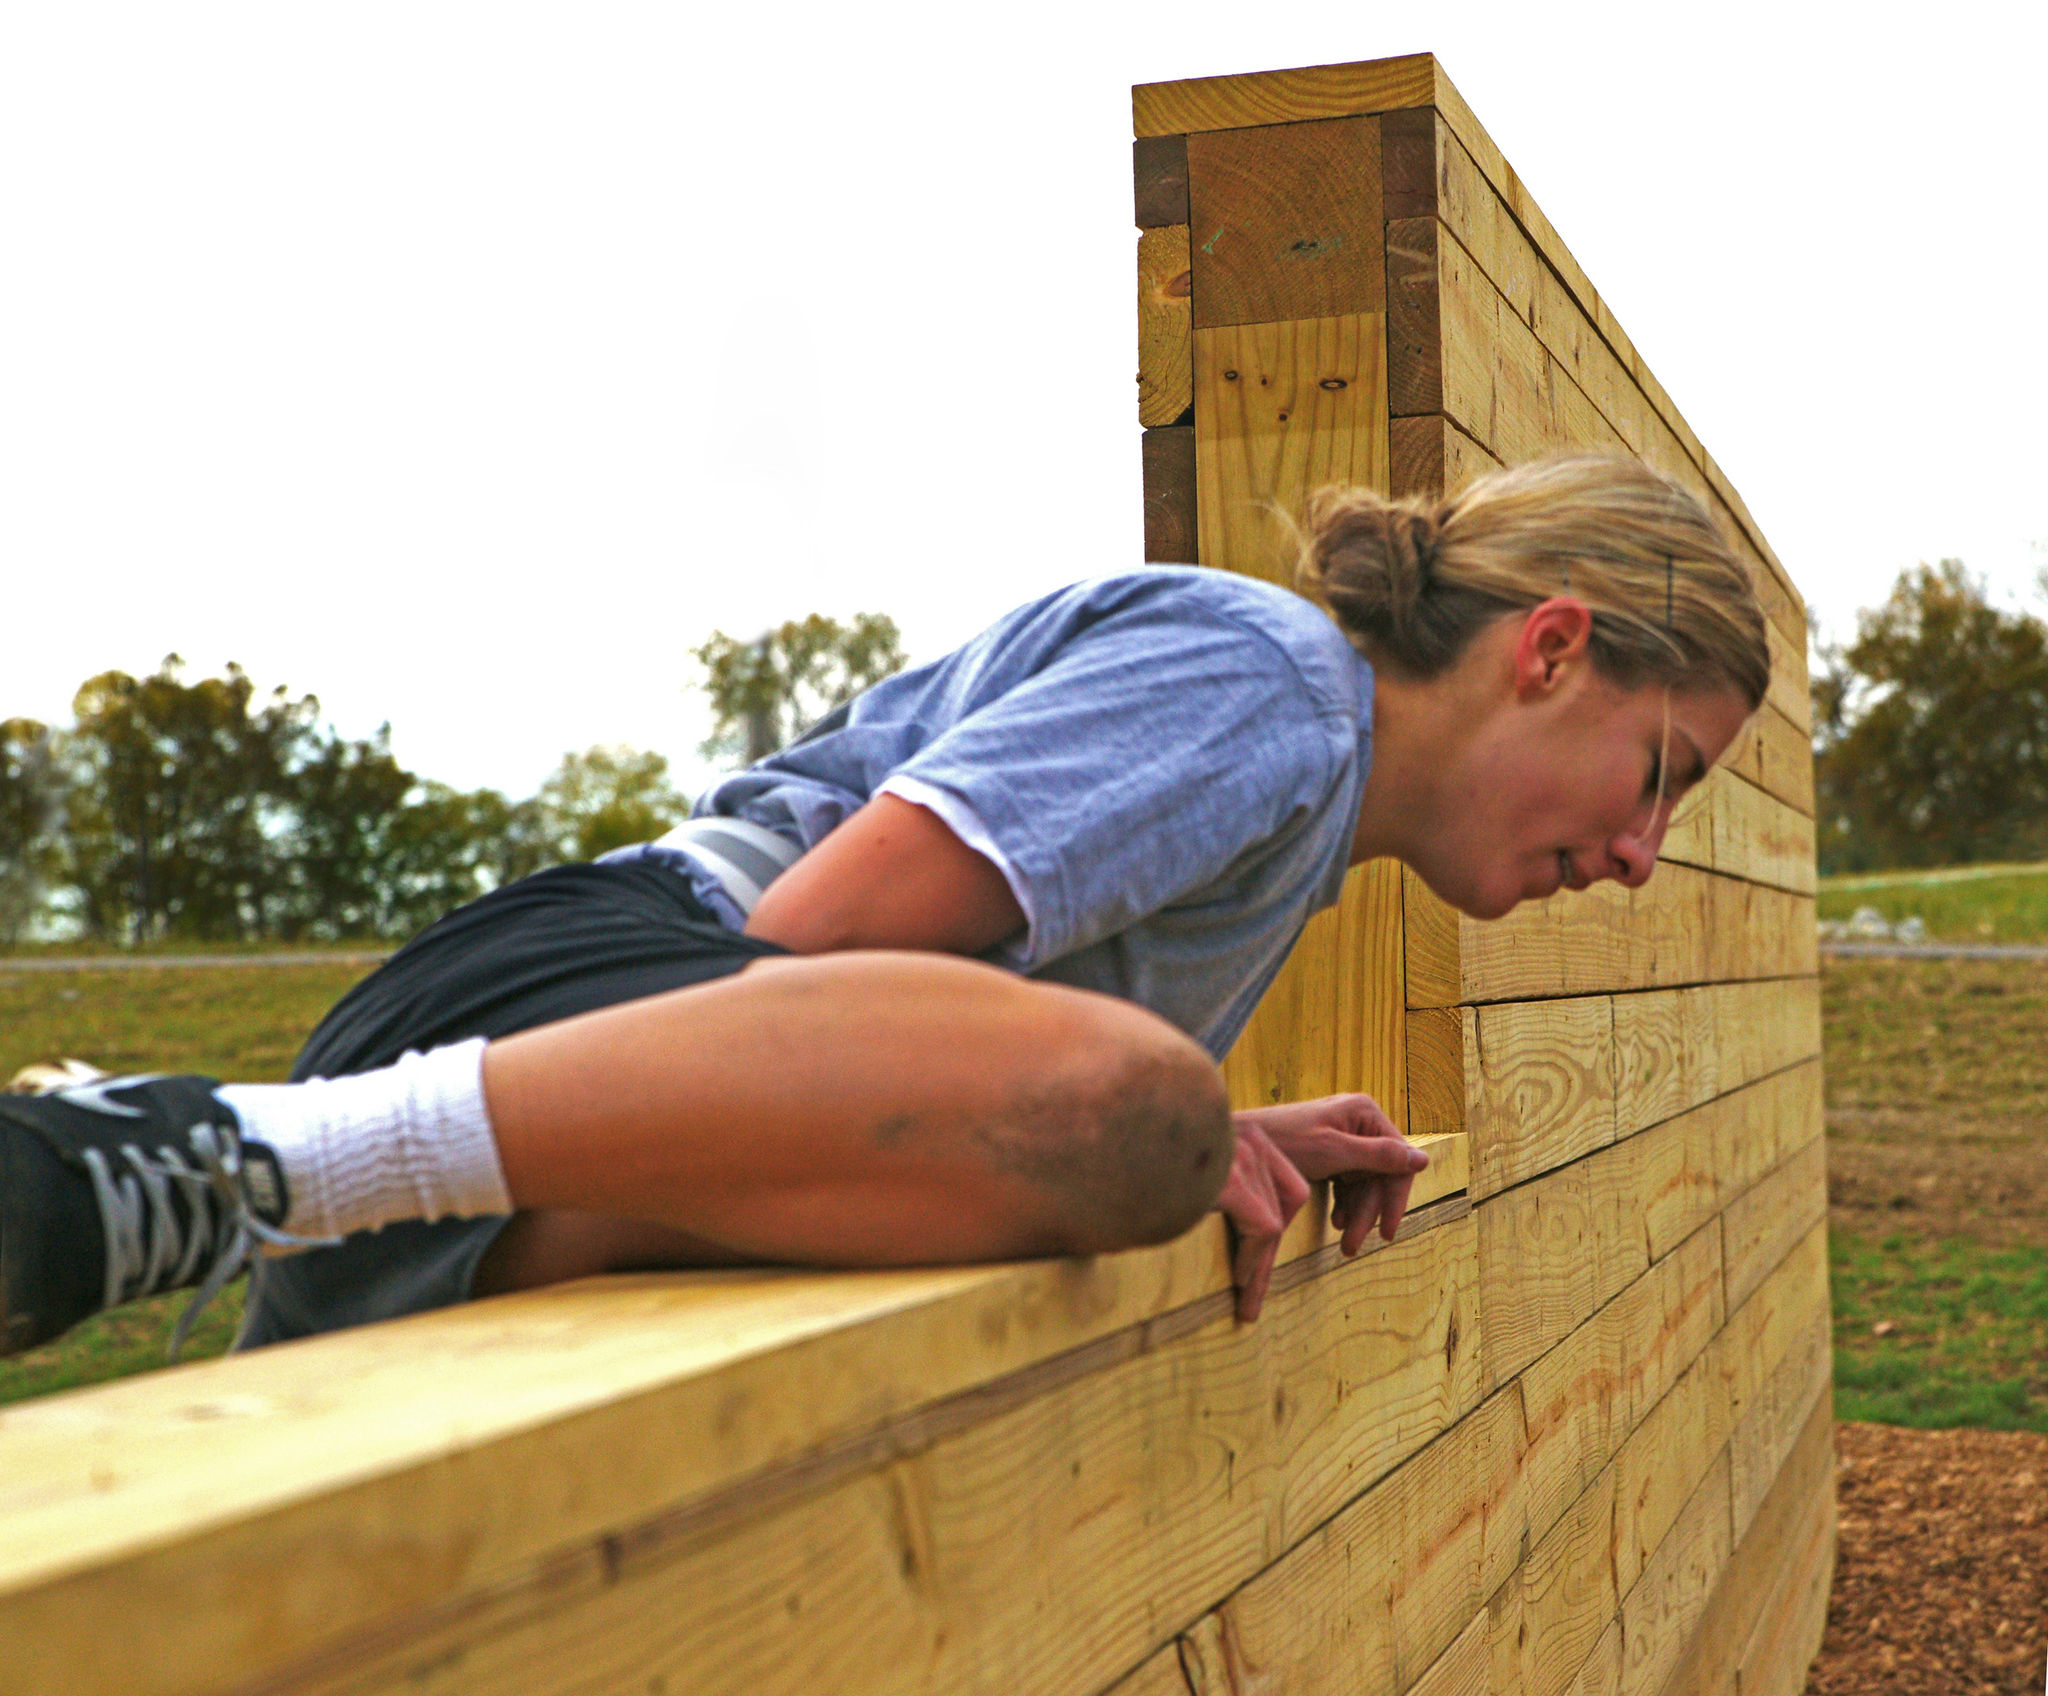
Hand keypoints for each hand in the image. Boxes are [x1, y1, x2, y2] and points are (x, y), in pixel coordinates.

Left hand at [1214, 1094, 1429, 1321]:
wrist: (1237, 1142)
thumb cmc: (1283, 1141)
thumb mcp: (1333, 1152)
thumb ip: (1378, 1156)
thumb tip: (1423, 1160)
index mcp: (1364, 1113)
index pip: (1398, 1160)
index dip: (1394, 1198)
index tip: (1386, 1230)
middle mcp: (1358, 1121)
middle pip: (1380, 1174)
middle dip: (1368, 1212)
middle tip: (1353, 1245)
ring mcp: (1343, 1137)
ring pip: (1363, 1182)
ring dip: (1356, 1213)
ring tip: (1343, 1241)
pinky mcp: (1327, 1151)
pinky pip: (1346, 1182)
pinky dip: (1344, 1204)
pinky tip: (1335, 1223)